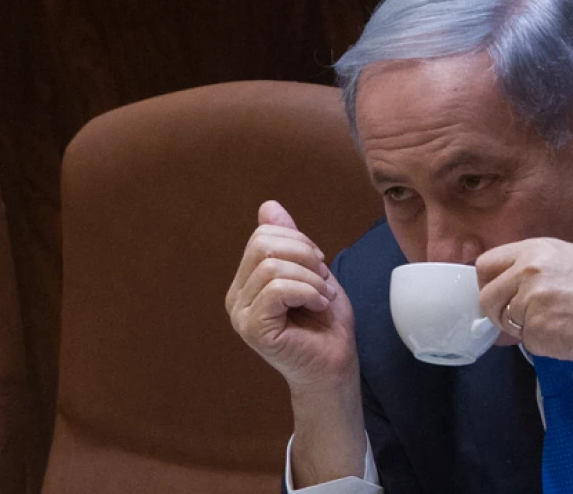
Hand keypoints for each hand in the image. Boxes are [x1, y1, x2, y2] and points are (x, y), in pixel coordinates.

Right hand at [225, 200, 359, 393]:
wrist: (335, 366)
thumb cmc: (325, 325)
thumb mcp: (310, 271)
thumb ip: (288, 241)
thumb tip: (268, 206)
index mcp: (246, 282)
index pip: (262, 236)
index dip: (298, 241)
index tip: (319, 264)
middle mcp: (236, 297)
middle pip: (262, 245)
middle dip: (304, 255)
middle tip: (322, 279)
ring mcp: (241, 315)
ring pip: (272, 267)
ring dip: (309, 278)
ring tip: (321, 296)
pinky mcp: (253, 328)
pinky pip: (276, 289)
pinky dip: (306, 291)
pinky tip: (317, 306)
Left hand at [476, 237, 572, 372]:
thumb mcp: (567, 258)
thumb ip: (531, 268)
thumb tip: (503, 286)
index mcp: (533, 250)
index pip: (485, 264)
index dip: (488, 283)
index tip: (497, 294)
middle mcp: (527, 271)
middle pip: (487, 297)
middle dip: (498, 311)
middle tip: (520, 317)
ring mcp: (531, 301)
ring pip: (505, 321)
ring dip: (522, 328)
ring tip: (554, 322)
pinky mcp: (537, 329)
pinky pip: (525, 341)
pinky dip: (540, 343)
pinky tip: (565, 333)